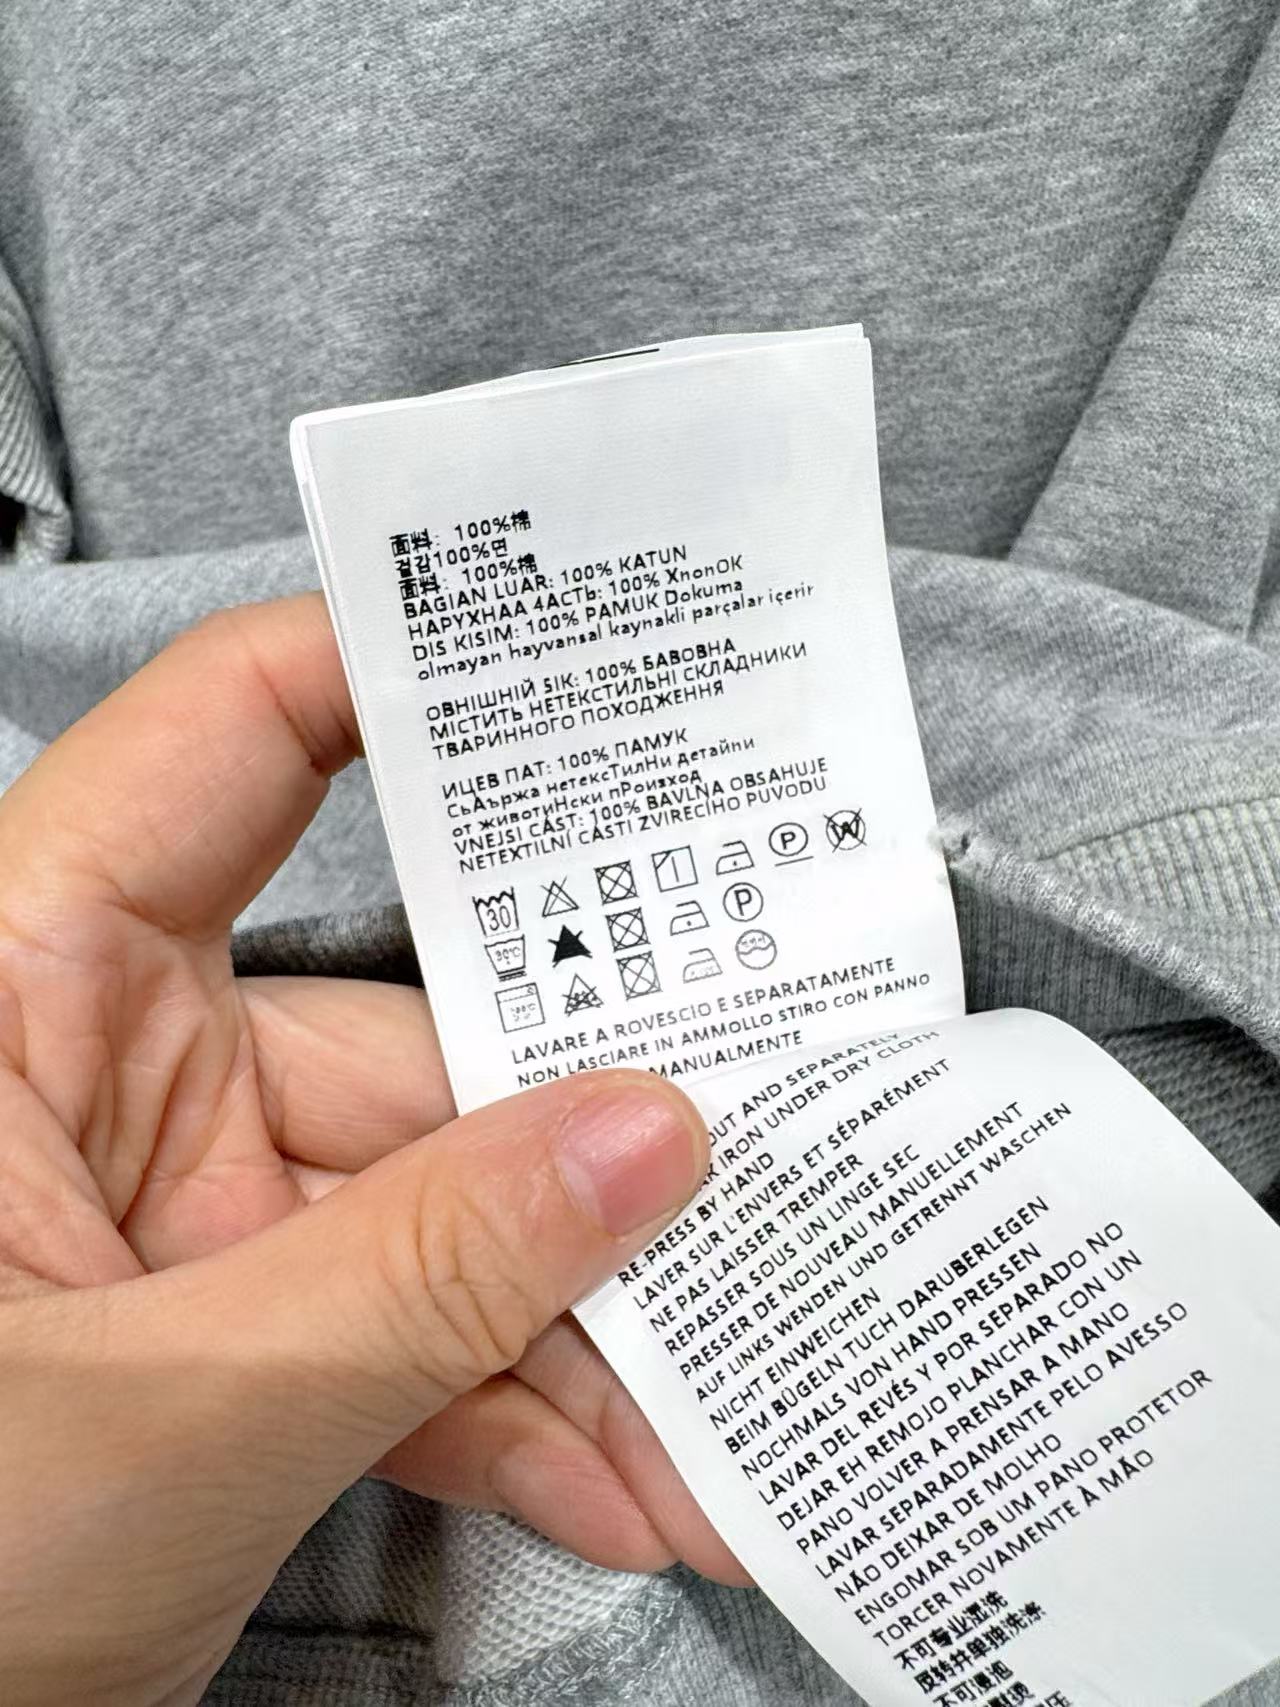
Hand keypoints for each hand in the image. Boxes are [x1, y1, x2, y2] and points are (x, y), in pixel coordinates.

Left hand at [0, 593, 742, 1706]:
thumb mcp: (169, 1409)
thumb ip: (424, 1277)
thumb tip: (648, 1147)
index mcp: (27, 981)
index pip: (234, 735)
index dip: (406, 675)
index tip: (590, 684)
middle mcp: (108, 1055)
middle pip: (400, 1014)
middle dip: (582, 1129)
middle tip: (757, 1132)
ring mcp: (181, 1193)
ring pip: (432, 1197)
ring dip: (572, 1316)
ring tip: (711, 1396)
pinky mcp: (228, 1314)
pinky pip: (399, 1319)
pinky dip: (506, 1401)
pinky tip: (615, 1474)